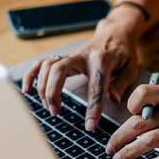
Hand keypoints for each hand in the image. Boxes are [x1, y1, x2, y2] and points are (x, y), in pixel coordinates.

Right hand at [22, 16, 138, 130]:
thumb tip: (112, 101)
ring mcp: (71, 55)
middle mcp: (83, 55)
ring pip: (48, 67)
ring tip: (49, 107)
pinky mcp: (64, 57)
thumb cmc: (124, 51)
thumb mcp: (131, 67)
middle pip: (59, 70)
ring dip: (43, 87)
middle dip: (53, 93)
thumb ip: (121, 84)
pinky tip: (27, 89)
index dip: (93, 106)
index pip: (96, 85)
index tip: (90, 125)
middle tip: (55, 112)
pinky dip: (31, 75)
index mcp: (103, 59)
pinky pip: (42, 63)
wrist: (116, 32)